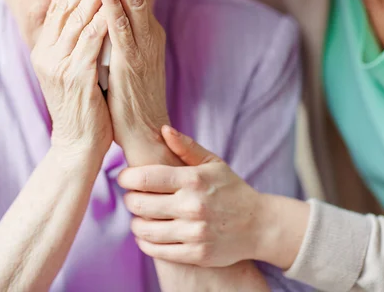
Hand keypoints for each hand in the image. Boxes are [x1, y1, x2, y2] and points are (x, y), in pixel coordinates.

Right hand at [31, 0, 112, 159]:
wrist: (77, 144)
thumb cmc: (82, 107)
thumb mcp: (72, 70)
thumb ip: (74, 44)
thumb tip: (84, 16)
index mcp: (45, 50)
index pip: (60, 7)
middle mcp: (47, 53)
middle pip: (67, 6)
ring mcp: (58, 65)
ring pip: (78, 18)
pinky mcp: (75, 77)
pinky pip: (90, 41)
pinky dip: (101, 18)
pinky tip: (112, 1)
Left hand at [96, 0, 169, 155]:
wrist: (147, 132)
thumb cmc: (132, 99)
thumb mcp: (127, 61)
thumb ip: (121, 37)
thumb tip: (107, 16)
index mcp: (145, 33)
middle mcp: (148, 34)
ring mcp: (142, 47)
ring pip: (130, 1)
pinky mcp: (132, 62)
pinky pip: (120, 28)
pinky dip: (111, 4)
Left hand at [118, 125, 264, 267]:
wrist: (259, 225)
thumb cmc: (232, 190)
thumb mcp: (213, 163)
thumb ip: (186, 147)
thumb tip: (163, 130)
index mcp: (193, 180)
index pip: (145, 178)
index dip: (126, 178)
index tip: (124, 178)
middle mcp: (193, 206)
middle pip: (139, 205)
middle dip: (129, 200)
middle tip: (132, 198)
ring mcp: (194, 232)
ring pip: (145, 230)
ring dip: (136, 222)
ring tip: (139, 217)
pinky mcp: (196, 254)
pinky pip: (157, 251)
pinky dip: (145, 243)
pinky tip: (146, 235)